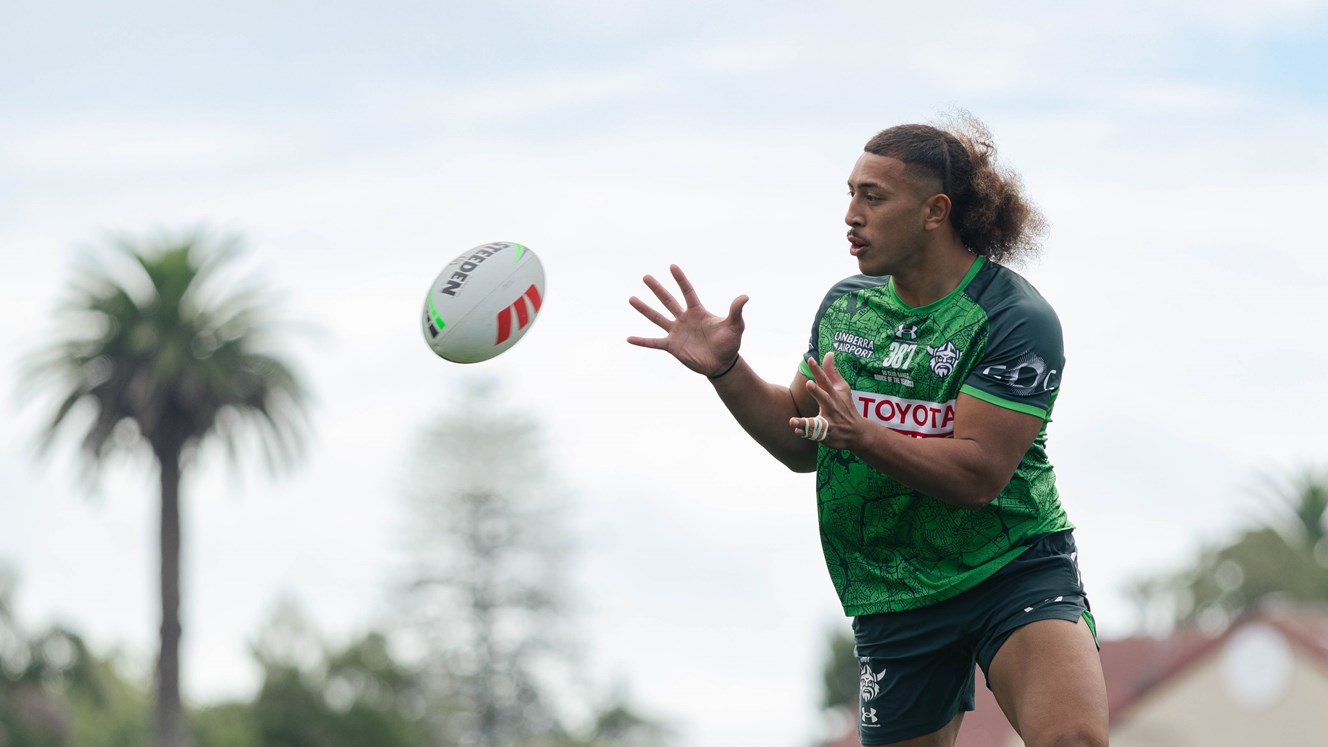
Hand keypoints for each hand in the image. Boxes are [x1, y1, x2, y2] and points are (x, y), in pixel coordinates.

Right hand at [627, 264, 747, 376]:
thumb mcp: (735, 326)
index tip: (672, 266)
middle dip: (657, 289)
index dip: (680, 280)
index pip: (687, 292)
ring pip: (657, 318)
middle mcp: (684, 319)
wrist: (722, 364)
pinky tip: (628, 338)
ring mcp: (676, 332)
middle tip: (646, 277)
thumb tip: (745, 296)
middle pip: (668, 301)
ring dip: (644, 309)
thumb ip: (736, 311)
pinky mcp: (672, 346)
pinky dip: (641, 341)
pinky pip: (653, 342)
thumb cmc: (730, 344)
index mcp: (697, 312)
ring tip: (631, 298)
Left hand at [789, 352, 860, 448]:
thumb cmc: (846, 407)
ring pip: (817, 422)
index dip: (818, 370)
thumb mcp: (842, 389)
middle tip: (808, 383)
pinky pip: (814, 435)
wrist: (857, 433)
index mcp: (834, 395)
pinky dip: (805, 433)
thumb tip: (829, 353)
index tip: (811, 359)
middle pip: (824, 398)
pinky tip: (797, 431)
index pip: (825, 380)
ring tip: (793, 421)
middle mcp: (832, 407)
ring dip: (805, 422)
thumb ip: (832, 372)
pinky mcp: (827, 435)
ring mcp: (830, 422)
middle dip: (817, 391)